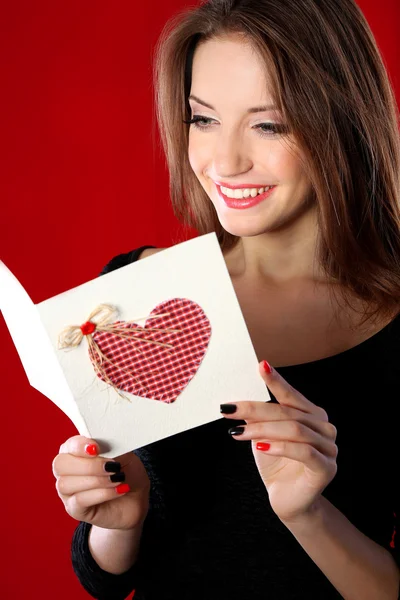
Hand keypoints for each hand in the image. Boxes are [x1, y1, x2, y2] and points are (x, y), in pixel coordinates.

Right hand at [52, 436, 149, 529]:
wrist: (137, 498)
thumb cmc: (126, 472)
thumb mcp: (124, 454)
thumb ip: (109, 447)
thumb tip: (99, 444)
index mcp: (76, 452)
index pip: (67, 445)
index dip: (79, 446)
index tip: (96, 448)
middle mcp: (66, 471)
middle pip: (60, 465)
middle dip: (88, 465)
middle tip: (111, 466)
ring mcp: (68, 492)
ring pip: (67, 484)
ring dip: (96, 480)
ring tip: (117, 478)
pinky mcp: (75, 510)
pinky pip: (79, 501)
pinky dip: (102, 493)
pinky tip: (118, 489)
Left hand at [221, 361, 337, 523]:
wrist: (288, 501)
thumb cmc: (276, 464)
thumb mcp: (264, 435)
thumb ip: (259, 418)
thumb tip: (238, 400)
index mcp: (312, 414)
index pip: (291, 394)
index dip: (276, 380)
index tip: (260, 365)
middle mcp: (324, 427)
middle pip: (288, 412)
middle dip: (255, 410)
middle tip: (229, 410)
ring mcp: (329, 447)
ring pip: (294, 430)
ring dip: (262, 429)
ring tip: (238, 432)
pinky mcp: (326, 467)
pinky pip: (303, 451)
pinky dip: (279, 447)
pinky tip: (261, 447)